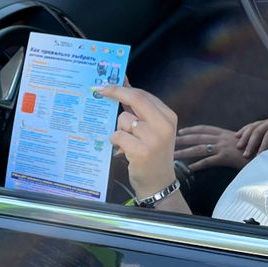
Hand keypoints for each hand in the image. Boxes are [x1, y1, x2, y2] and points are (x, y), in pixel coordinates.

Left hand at [98, 83, 179, 199]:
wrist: (159, 182)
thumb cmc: (152, 153)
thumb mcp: (152, 129)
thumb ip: (138, 109)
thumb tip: (122, 84)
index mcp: (168, 117)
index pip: (143, 95)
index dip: (123, 88)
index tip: (107, 84)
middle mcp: (164, 125)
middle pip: (136, 99)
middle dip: (115, 92)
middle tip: (99, 90)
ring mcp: (154, 139)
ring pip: (124, 119)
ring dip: (119, 129)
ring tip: (126, 141)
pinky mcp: (141, 151)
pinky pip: (118, 135)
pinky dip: (116, 141)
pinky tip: (123, 149)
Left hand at [173, 125, 248, 171]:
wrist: (265, 154)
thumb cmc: (255, 150)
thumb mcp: (241, 142)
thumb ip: (230, 142)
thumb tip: (221, 145)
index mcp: (225, 133)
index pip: (205, 129)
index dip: (192, 129)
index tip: (181, 131)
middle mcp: (222, 138)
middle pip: (198, 137)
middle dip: (183, 139)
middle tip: (169, 141)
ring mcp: (223, 147)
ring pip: (199, 148)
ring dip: (185, 152)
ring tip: (173, 155)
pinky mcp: (226, 157)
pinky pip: (208, 161)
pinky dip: (198, 165)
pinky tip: (189, 169)